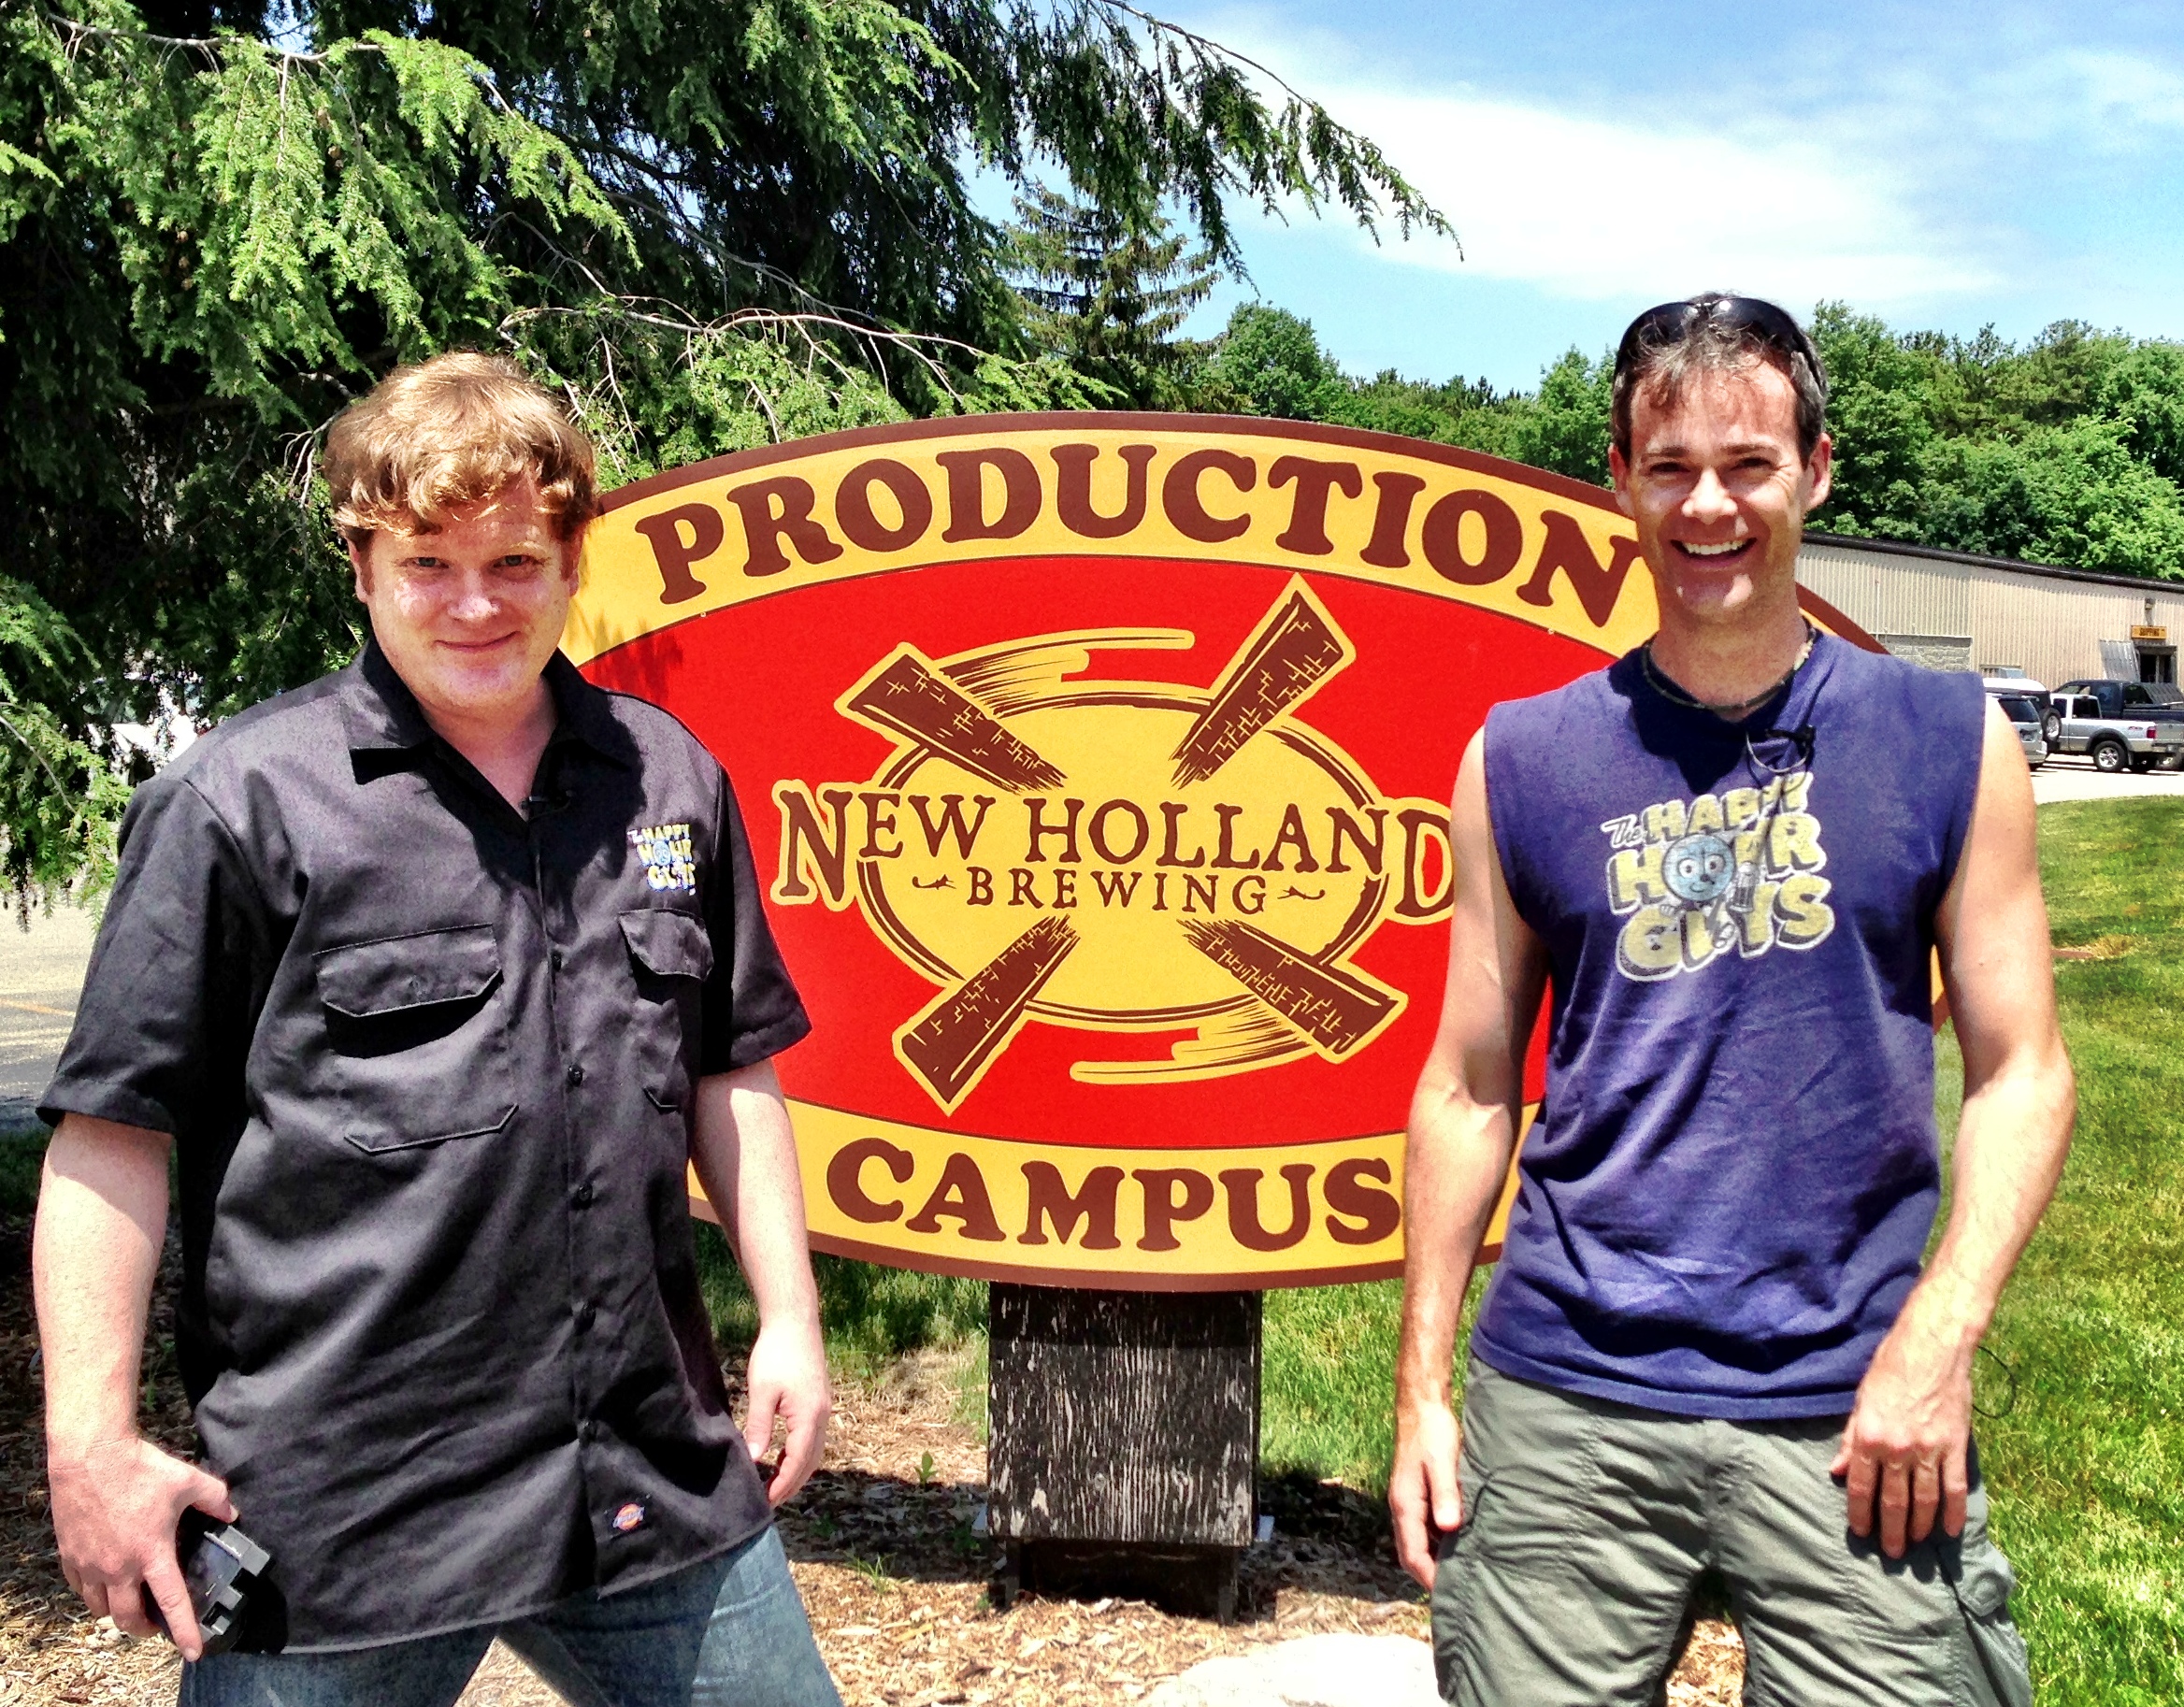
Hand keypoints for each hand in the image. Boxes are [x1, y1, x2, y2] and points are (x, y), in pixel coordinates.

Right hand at [48, 1435, 233, 1659]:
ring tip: (129, 1604)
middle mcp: (119, 1567)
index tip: (193, 1651)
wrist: (90, 1455)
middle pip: (127, 1619)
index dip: (184, 1630)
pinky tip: (103, 1584)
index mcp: (152, 1554)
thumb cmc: (140, 1468)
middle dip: (143, 1629)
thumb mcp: (188, 1480)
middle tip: (154, 1625)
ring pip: (100, 1608)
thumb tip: (232, 1513)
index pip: (172, 1602)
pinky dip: (93, 1594)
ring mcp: (90, 1564)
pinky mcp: (69, 1555)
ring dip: (116, 1613)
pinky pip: (79, 1589)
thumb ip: (215, 1499)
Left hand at [741, 1314, 828, 1505]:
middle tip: (770, 1502)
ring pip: (814, 1451)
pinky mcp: (819, 1401)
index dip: (782, 1485)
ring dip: (797, 1471)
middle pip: (810, 1462)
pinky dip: (800, 1454)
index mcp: (809, 1417)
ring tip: (775, 1485)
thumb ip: (760, 1426)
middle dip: (791, 1484)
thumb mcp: (762, 1391)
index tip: (766, 1502)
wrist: (795, 1321)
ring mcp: (824, 1408)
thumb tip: (755, 1459)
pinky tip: (783, 1456)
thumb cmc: (776, 1353)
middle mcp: (823, 1416)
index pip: (797, 1462)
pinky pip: (813, 1438)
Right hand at [1389, 1396, 1462, 1588]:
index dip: (1429, 1578)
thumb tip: (1449, 1528)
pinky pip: (1426, 1529)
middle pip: (1412, 1554)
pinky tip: (1460, 1544)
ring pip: (1419, 1542)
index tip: (1450, 1596)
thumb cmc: (1433, 1434)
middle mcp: (1404, 1508)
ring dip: (1435, 1560)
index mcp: (1405, 1505)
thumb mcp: (1441, 1464)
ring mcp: (1411, 1502)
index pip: (1412, 1555)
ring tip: (1462, 1575)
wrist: (1423, 1408)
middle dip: (1430, 1576)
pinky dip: (1440, 1543)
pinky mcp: (1420, 1495)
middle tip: (1457, 1595)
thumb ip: (1445, 1495)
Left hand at [1830, 1305, 1973, 1558]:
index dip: (1860, 1513)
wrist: (1932, 1349)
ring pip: (1925, 1501)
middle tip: (1892, 1552)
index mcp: (1870, 1437)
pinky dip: (1953, 1513)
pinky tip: (1950, 1531)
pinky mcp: (1955, 1447)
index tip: (1860, 1533)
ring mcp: (1929, 1450)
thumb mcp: (1861, 1401)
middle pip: (1893, 1501)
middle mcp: (1898, 1449)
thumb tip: (1839, 1471)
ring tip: (1915, 1545)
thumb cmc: (1890, 1369)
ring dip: (1920, 1527)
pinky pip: (1955, 1488)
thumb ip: (1851, 1439)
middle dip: (1891, 1530)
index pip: (1862, 1487)